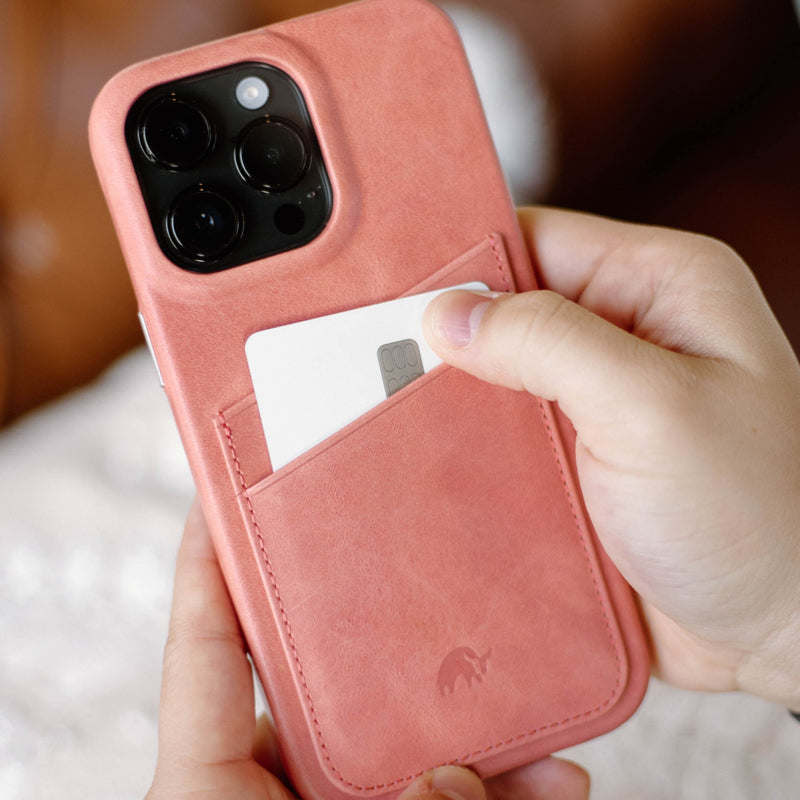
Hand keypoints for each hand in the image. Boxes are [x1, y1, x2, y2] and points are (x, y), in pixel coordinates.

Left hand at [145, 502, 589, 799]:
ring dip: (478, 741)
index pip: (205, 650)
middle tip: (441, 594)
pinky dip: (498, 797)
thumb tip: (447, 780)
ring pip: (406, 753)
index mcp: (210, 788)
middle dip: (395, 651)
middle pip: (329, 688)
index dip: (208, 565)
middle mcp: (271, 790)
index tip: (224, 493)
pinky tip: (556, 786)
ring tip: (545, 729)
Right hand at [423, 207, 799, 708]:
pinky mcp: (578, 463)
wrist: (780, 630)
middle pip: (508, 314)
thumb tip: (449, 315)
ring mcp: (599, 404)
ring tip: (399, 427)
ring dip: (456, 408)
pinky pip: (505, 441)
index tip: (396, 298)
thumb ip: (547, 343)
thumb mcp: (652, 408)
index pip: (535, 240)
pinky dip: (469, 456)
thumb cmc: (757, 517)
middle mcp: (627, 337)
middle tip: (382, 373)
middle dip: (449, 344)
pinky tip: (438, 472)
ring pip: (497, 382)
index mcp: (659, 288)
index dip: (464, 263)